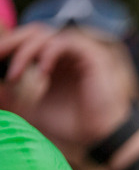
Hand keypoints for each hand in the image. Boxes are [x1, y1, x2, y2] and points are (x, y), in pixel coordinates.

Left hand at [0, 23, 137, 151]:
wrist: (99, 136)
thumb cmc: (71, 125)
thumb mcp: (30, 110)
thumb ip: (10, 98)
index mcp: (52, 61)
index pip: (25, 42)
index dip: (7, 47)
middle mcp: (65, 53)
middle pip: (32, 32)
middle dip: (10, 42)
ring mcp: (78, 52)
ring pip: (46, 35)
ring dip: (25, 51)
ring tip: (16, 75)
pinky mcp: (92, 56)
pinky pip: (65, 42)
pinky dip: (49, 53)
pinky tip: (41, 73)